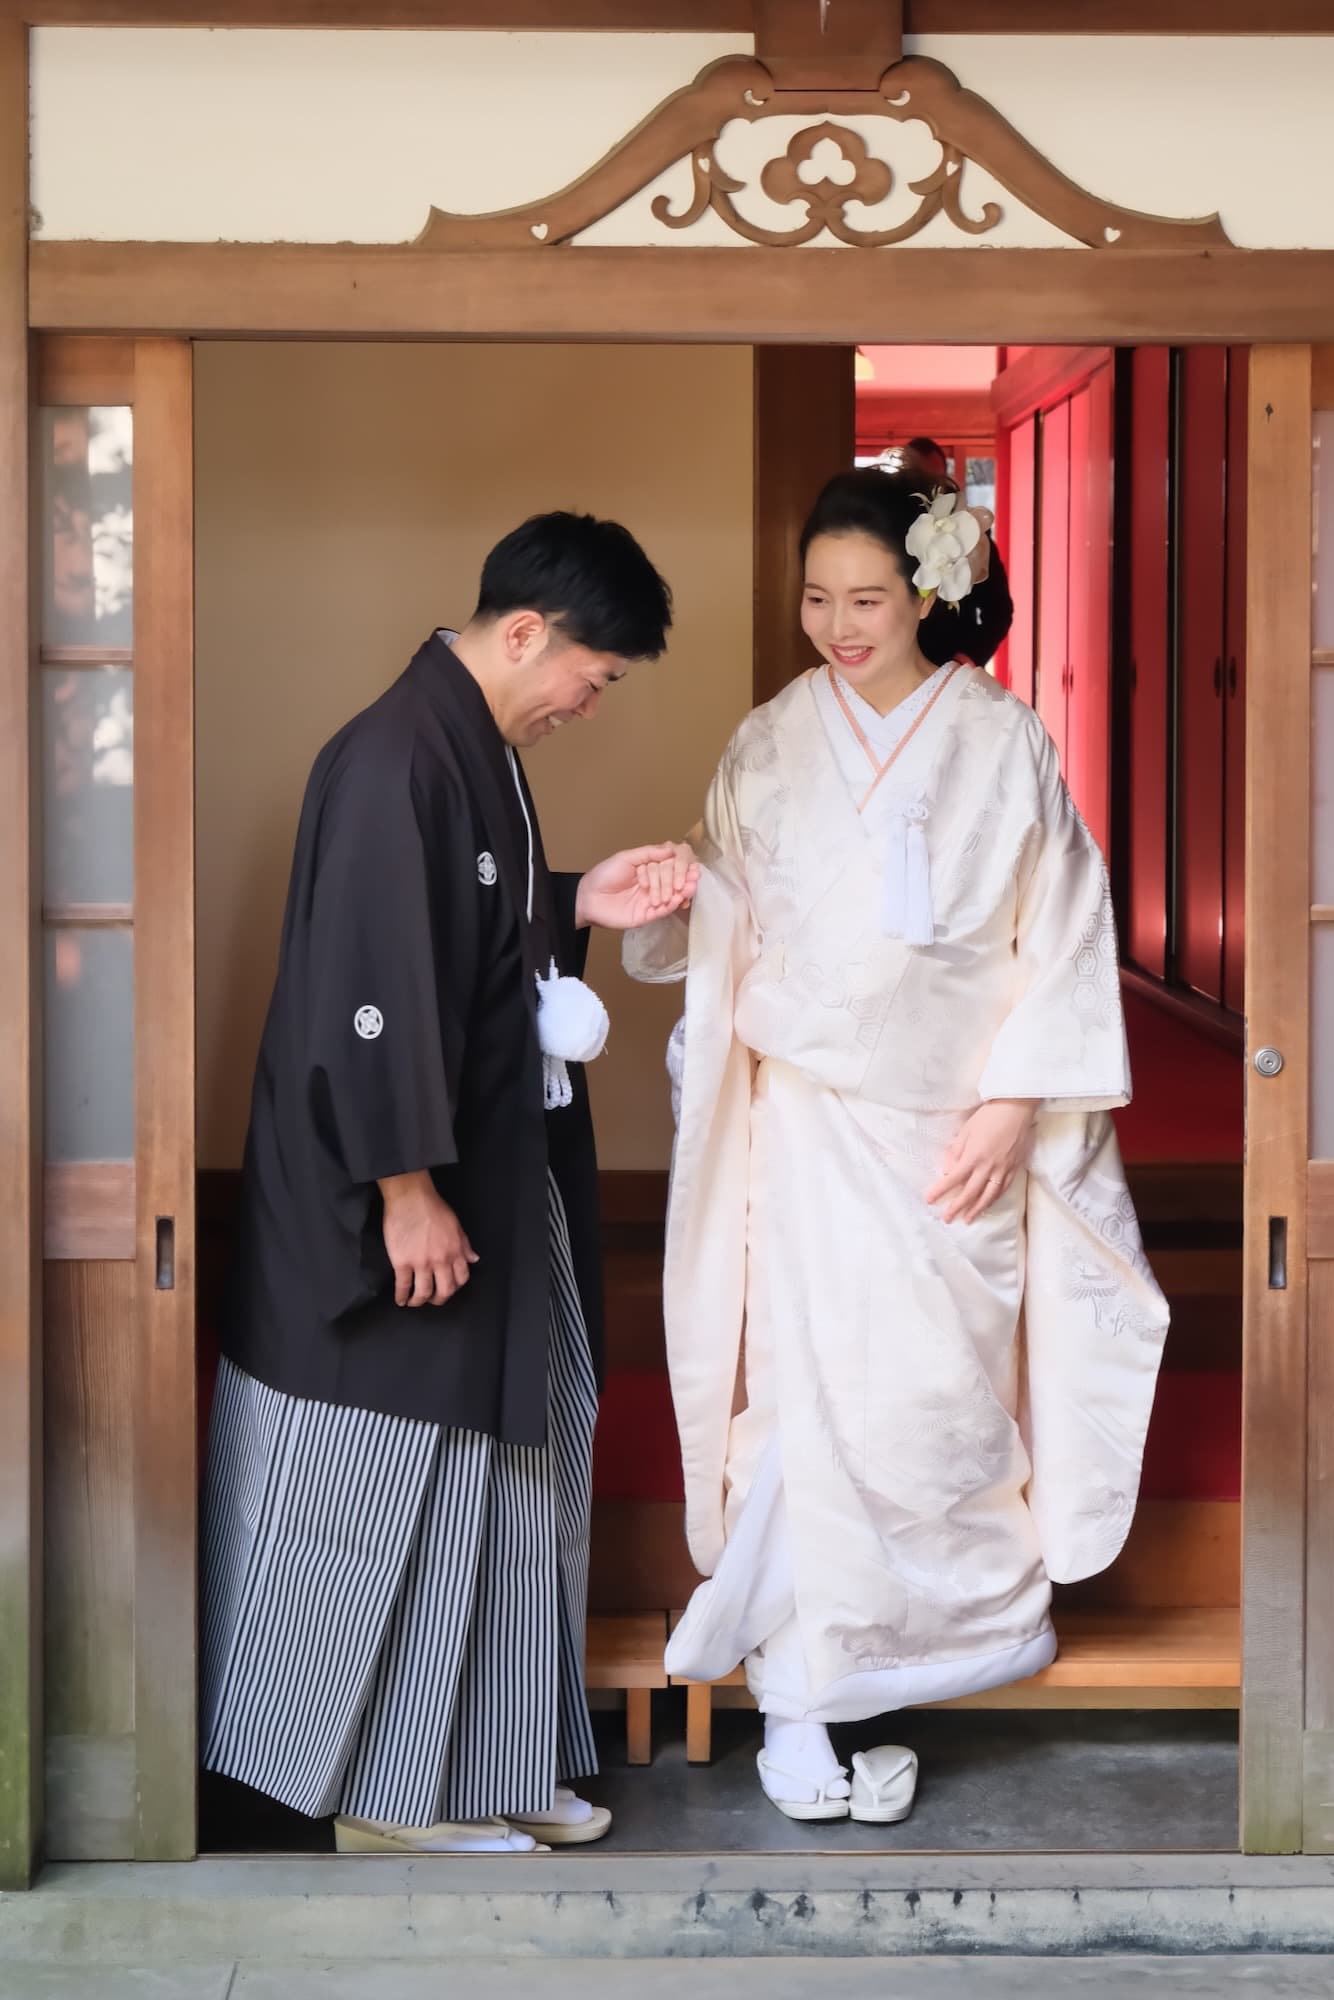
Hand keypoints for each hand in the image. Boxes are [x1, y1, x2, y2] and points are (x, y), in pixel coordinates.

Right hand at [378, 1171, 478, 1306]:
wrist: (410, 1198)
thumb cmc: (433, 1207)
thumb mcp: (456, 1225)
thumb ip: (464, 1245)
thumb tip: (474, 1259)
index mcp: (455, 1251)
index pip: (461, 1279)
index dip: (454, 1287)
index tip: (447, 1288)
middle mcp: (441, 1261)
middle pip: (444, 1291)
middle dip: (438, 1300)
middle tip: (432, 1300)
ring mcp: (421, 1263)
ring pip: (423, 1293)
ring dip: (419, 1301)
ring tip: (414, 1302)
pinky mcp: (402, 1263)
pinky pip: (403, 1286)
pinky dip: (401, 1297)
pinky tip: (400, 1300)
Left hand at [575, 842, 699, 931]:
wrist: (588, 897)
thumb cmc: (603, 876)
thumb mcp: (626, 858)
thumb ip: (648, 853)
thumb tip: (671, 849)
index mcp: (650, 868)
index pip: (671, 864)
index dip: (681, 865)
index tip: (689, 864)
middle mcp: (654, 884)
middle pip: (674, 879)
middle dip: (680, 878)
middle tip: (687, 879)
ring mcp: (652, 900)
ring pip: (672, 895)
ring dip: (682, 891)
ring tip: (689, 887)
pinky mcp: (648, 915)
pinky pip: (664, 911)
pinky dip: (672, 904)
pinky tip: (678, 899)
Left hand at [924, 1100, 1036, 1224]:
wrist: (1015, 1108)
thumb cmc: (988, 1116)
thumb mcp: (965, 1131)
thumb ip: (956, 1152)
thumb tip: (948, 1170)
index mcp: (973, 1156)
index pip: (953, 1179)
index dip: (940, 1191)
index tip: (930, 1200)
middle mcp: (988, 1167)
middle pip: (970, 1193)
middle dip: (957, 1207)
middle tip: (947, 1219)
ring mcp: (1003, 1169)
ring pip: (988, 1196)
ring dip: (976, 1209)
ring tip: (967, 1219)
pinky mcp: (1014, 1168)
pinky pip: (1003, 1189)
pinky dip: (994, 1199)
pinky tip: (987, 1204)